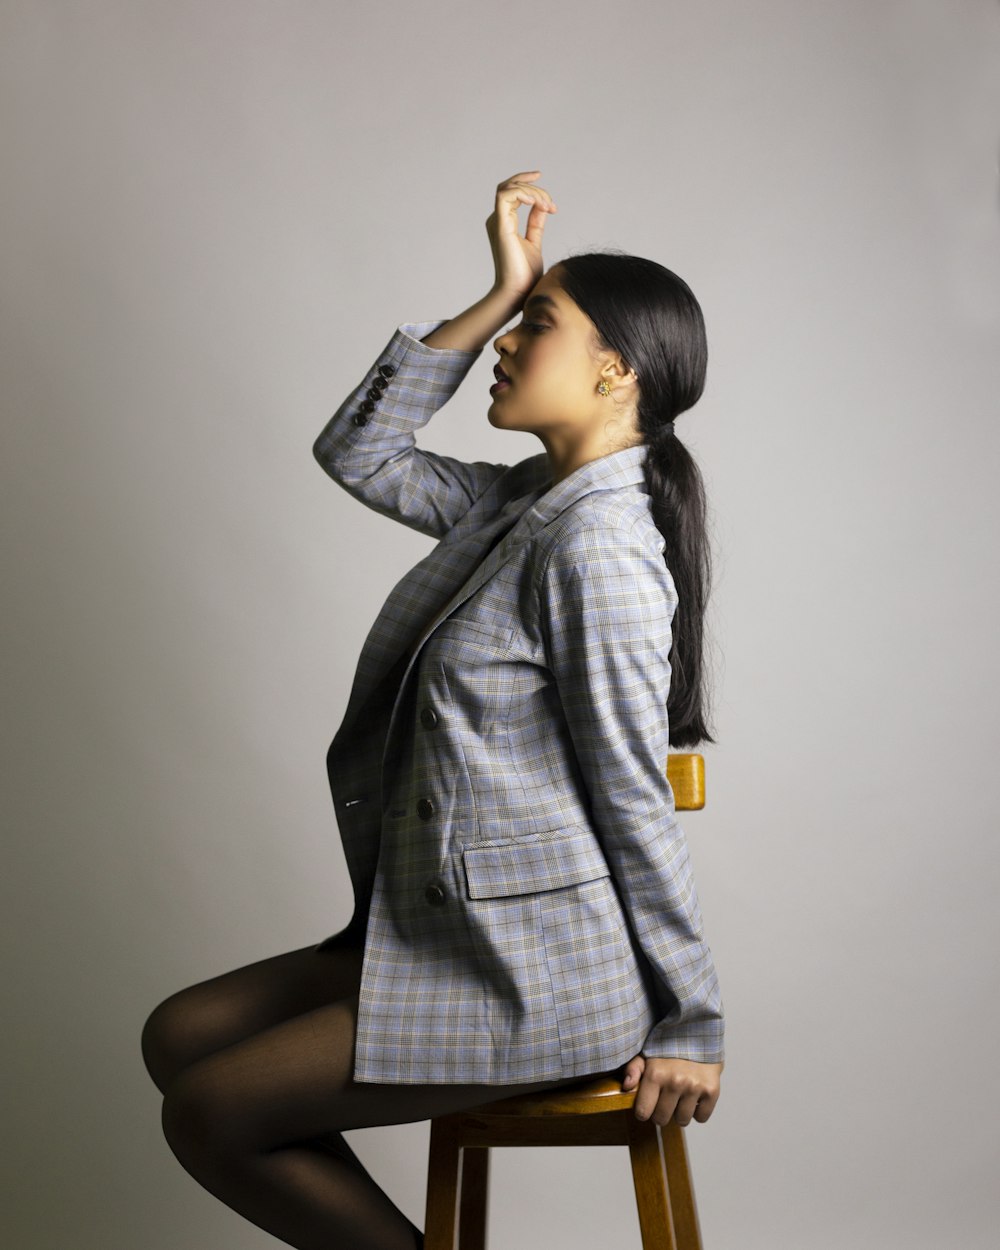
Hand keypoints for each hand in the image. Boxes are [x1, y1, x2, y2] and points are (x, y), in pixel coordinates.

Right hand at [485, 170, 557, 304]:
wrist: (517, 292)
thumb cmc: (524, 274)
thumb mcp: (534, 242)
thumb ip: (535, 223)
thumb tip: (542, 206)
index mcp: (504, 222)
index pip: (513, 192)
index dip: (533, 189)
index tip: (552, 205)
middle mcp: (498, 219)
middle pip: (511, 185)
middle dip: (535, 188)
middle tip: (551, 206)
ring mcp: (497, 222)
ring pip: (510, 187)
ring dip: (532, 190)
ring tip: (547, 205)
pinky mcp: (500, 226)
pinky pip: (505, 196)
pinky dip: (523, 193)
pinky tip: (537, 203)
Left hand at [621, 1054, 723, 1126]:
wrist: (701, 1031)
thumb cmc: (670, 1045)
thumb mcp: (647, 1052)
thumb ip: (633, 1068)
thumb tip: (626, 1086)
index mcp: (655, 1074)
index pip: (643, 1112)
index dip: (644, 1111)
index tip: (648, 1105)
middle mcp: (675, 1082)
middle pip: (662, 1119)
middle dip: (661, 1113)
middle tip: (664, 1100)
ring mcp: (694, 1087)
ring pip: (682, 1120)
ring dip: (680, 1113)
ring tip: (680, 1097)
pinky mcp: (712, 1091)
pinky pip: (701, 1117)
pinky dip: (698, 1112)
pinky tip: (694, 1098)